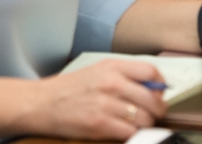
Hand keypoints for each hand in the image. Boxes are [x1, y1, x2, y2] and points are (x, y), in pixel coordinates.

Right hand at [28, 59, 167, 139]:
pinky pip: (130, 132)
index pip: (151, 72)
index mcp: (112, 66)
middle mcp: (112, 82)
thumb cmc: (68, 89)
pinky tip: (127, 132)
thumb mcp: (97, 71)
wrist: (40, 103)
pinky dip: (133, 135)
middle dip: (158, 110)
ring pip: (144, 118)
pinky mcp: (99, 124)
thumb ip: (123, 75)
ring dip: (146, 125)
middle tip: (154, 114)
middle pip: (152, 98)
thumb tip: (151, 86)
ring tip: (139, 125)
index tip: (159, 93)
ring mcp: (106, 104)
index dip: (160, 85)